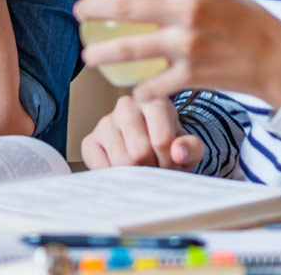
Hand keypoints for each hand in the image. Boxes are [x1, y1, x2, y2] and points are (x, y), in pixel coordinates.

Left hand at [73, 0, 280, 105]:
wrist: (279, 60)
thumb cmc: (248, 22)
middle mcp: (187, 12)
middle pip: (123, 6)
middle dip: (91, 9)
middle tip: (78, 13)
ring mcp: (187, 46)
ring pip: (128, 50)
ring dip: (100, 54)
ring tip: (87, 56)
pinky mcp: (190, 76)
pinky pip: (151, 86)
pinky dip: (140, 90)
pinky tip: (134, 90)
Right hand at [81, 95, 202, 170]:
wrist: (151, 151)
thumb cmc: (171, 147)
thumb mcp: (190, 147)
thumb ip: (191, 148)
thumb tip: (178, 152)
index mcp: (153, 101)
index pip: (162, 140)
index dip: (169, 162)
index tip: (172, 166)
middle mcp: (126, 106)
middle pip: (139, 151)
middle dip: (152, 169)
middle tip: (157, 172)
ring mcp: (105, 123)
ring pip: (121, 161)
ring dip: (136, 176)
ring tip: (143, 172)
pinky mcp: (89, 141)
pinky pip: (101, 167)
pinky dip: (116, 178)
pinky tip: (125, 173)